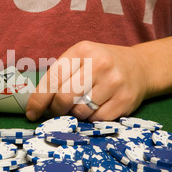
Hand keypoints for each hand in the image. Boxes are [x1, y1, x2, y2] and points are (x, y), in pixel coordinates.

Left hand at [26, 40, 149, 121]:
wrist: (140, 67)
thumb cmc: (101, 65)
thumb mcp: (81, 59)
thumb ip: (60, 76)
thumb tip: (37, 105)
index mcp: (82, 51)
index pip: (53, 79)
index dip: (39, 99)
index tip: (31, 113)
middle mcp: (99, 64)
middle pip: (65, 98)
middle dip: (56, 110)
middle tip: (56, 111)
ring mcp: (114, 82)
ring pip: (80, 112)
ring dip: (76, 114)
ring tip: (82, 104)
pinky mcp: (125, 100)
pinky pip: (97, 120)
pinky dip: (92, 119)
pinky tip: (97, 107)